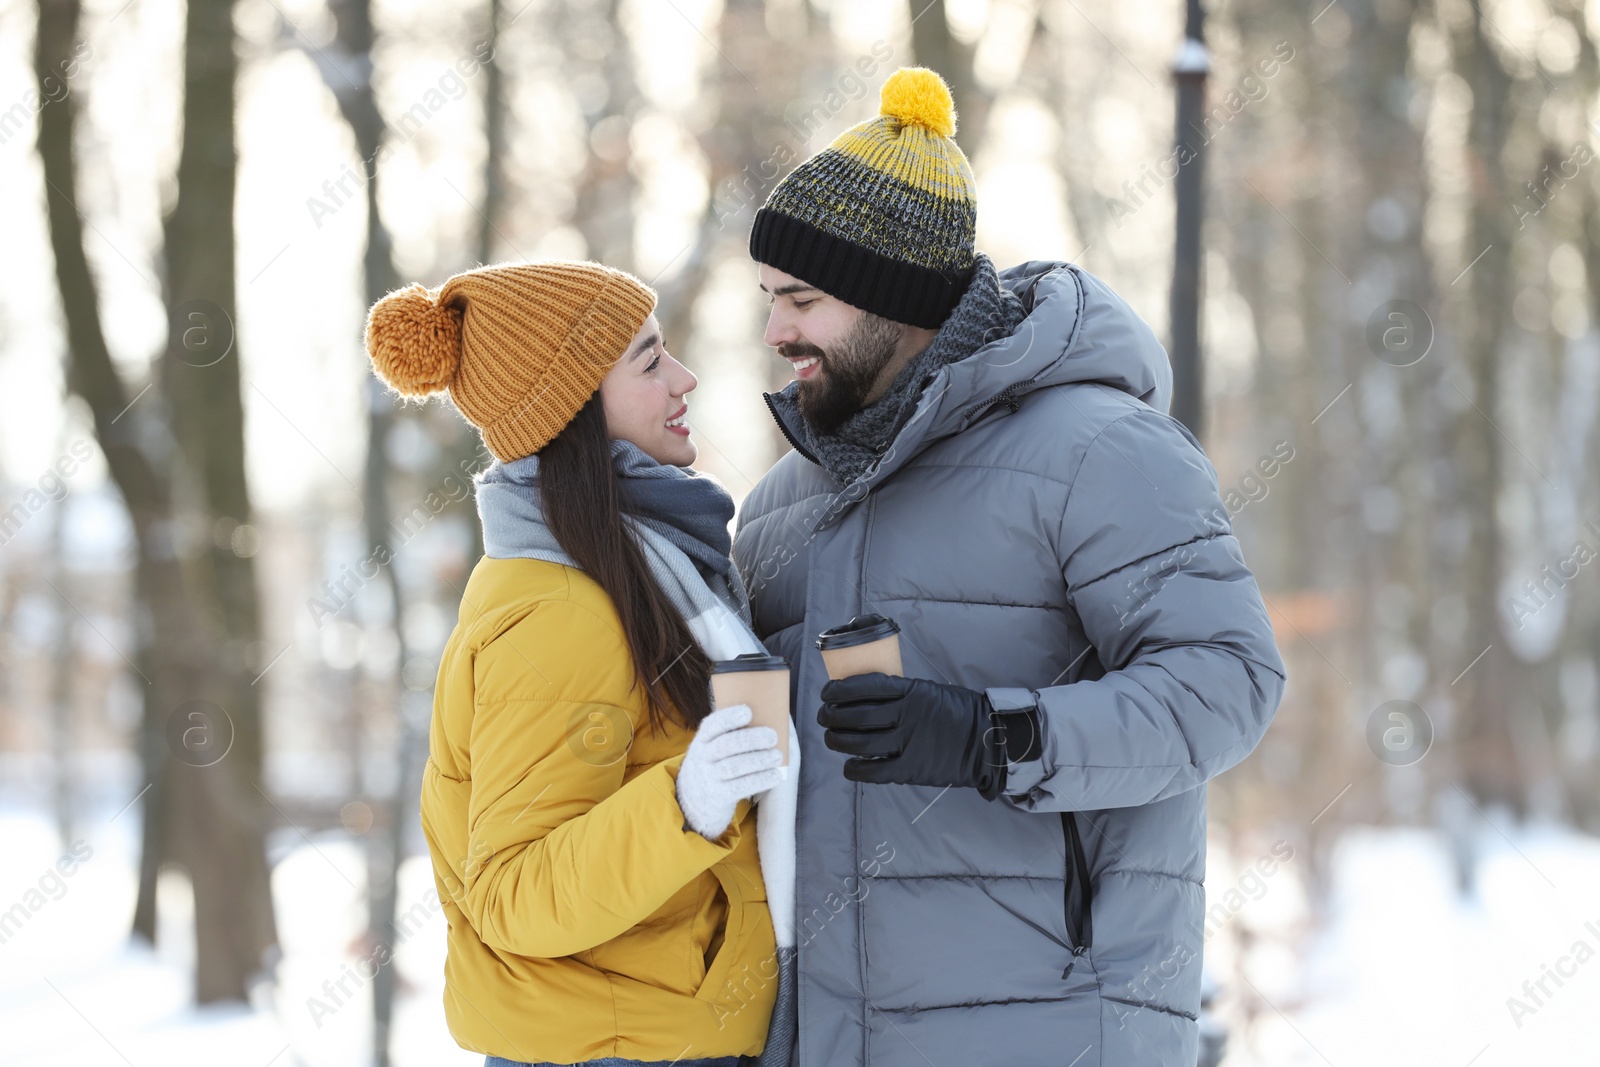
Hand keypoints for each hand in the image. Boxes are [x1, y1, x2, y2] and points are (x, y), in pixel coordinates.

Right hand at [675, 704, 783, 840]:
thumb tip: (770, 715)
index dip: (728, 718)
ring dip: (758, 760)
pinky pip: (739, 788)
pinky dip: (759, 781)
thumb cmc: (715, 763)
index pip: (711, 725)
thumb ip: (732, 733)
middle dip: (750, 739)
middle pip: (725, 745)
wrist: (696, 798)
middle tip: (773, 736)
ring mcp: (709, 777)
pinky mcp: (719, 796)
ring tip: (777, 756)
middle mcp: (703, 757)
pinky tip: (775, 776)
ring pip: (733, 767)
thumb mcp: (712, 746)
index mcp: (703, 739)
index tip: (748, 712)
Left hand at [817, 674, 1011, 799]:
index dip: (840, 690)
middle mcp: (907, 715)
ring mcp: (908, 743)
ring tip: (831, 737)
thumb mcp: (929, 691)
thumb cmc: (957, 712)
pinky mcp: (911, 769)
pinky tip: (849, 766)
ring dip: (837, 740)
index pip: (865, 686)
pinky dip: (855, 769)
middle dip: (831, 715)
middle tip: (825, 716)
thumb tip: (864, 694)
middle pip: (856, 715)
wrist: (986, 741)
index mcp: (911, 691)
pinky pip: (873, 770)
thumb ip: (901, 692)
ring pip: (859, 743)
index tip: (827, 693)